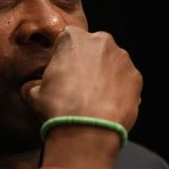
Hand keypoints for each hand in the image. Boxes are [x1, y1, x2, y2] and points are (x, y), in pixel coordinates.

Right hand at [22, 26, 142, 130]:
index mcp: (74, 38)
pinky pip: (125, 81)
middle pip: (93, 49)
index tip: (62, 73)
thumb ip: (34, 85)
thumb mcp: (34, 94)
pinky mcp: (136, 77)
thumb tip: (32, 89)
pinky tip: (107, 107)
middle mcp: (101, 41)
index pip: (67, 40)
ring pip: (111, 64)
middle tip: (79, 87)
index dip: (63, 57)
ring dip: (105, 76)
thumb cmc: (59, 108)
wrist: (87, 130)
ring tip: (94, 100)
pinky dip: (119, 91)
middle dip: (88, 64)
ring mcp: (122, 58)